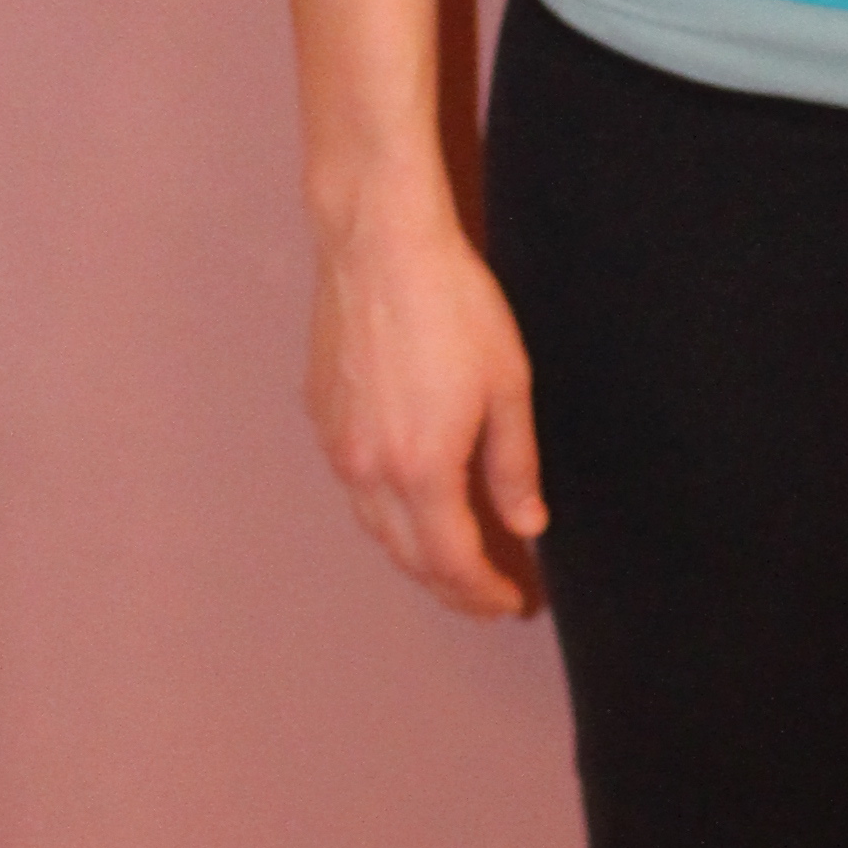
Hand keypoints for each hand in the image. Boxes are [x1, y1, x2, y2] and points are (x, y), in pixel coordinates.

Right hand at [305, 185, 547, 614]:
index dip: (481, 592)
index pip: (452, 562)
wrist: (379, 244)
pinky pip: (355, 485)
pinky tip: (411, 498)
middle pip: (407, 556)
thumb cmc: (452, 305)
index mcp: (421, 468)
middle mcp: (368, 469)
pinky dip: (386, 511)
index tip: (509, 603)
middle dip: (448, 586)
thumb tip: (526, 523)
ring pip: (375, 526)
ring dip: (414, 552)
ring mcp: (337, 444)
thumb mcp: (508, 385)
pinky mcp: (321, 414)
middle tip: (484, 595)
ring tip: (452, 558)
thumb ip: (513, 465)